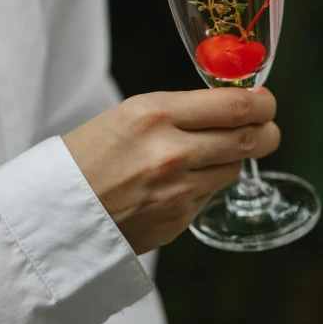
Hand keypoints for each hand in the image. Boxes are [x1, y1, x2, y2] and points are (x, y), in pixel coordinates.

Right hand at [62, 88, 279, 254]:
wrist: (54, 213)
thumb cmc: (86, 157)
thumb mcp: (128, 115)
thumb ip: (178, 112)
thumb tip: (228, 111)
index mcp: (153, 114)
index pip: (234, 105)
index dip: (263, 103)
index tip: (266, 102)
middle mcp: (171, 151)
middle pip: (248, 139)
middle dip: (267, 131)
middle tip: (268, 127)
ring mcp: (177, 191)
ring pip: (233, 168)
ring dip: (233, 158)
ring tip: (214, 153)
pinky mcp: (178, 221)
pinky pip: (210, 195)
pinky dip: (206, 185)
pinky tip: (181, 182)